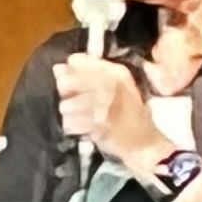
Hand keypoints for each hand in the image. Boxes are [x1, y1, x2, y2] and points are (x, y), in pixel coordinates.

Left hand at [52, 52, 165, 178]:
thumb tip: (57, 68)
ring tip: (79, 118)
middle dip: (64, 94)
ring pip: (65, 104)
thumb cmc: (129, 114)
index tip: (74, 84)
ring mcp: (103, 105)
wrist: (144, 141)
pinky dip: (72, 127)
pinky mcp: (98, 125)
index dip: (69, 72)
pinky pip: (70, 123)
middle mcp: (109, 84)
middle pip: (65, 81)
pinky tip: (81, 128)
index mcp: (115, 71)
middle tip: (73, 102)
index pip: (76, 60)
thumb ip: (89, 73)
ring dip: (69, 113)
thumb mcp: (118, 86)